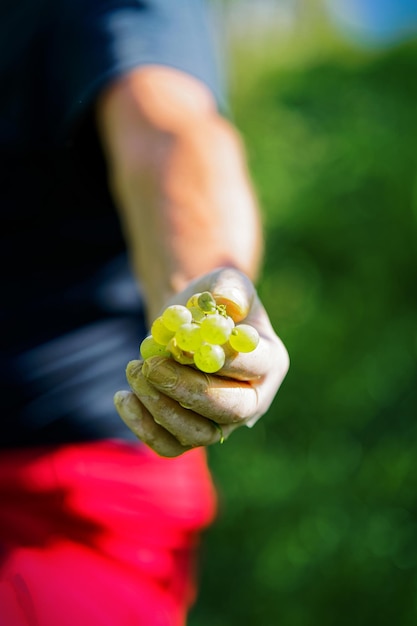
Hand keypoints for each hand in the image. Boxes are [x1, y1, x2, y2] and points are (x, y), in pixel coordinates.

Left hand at [114, 267, 288, 456]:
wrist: (186, 324)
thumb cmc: (209, 301)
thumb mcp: (222, 281)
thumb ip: (229, 288)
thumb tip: (229, 304)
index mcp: (269, 361)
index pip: (254, 367)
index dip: (221, 358)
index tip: (184, 343)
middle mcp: (253, 399)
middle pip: (230, 411)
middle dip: (188, 390)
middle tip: (152, 367)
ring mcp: (222, 423)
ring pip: (197, 434)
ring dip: (160, 406)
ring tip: (134, 370)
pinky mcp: (191, 435)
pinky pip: (169, 445)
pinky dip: (143, 426)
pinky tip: (123, 396)